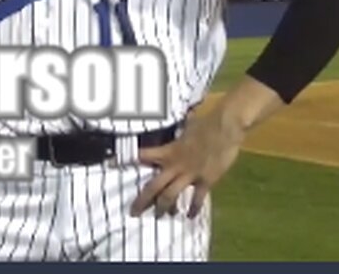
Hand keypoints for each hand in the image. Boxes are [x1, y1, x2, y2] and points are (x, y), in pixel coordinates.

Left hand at [130, 108, 244, 218]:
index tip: (113, 164)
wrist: (225, 127)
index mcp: (167, 151)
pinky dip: (194, 208)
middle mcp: (174, 165)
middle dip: (142, 201)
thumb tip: (174, 120)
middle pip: (153, 186)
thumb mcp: (184, 127)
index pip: (143, 156)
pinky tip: (190, 216)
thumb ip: (177, 133)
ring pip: (170, 196)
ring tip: (160, 216)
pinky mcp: (205, 180)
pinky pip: (197, 198)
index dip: (129, 160)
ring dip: (164, 208)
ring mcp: (190, 174)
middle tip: (133, 212)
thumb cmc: (204, 124)